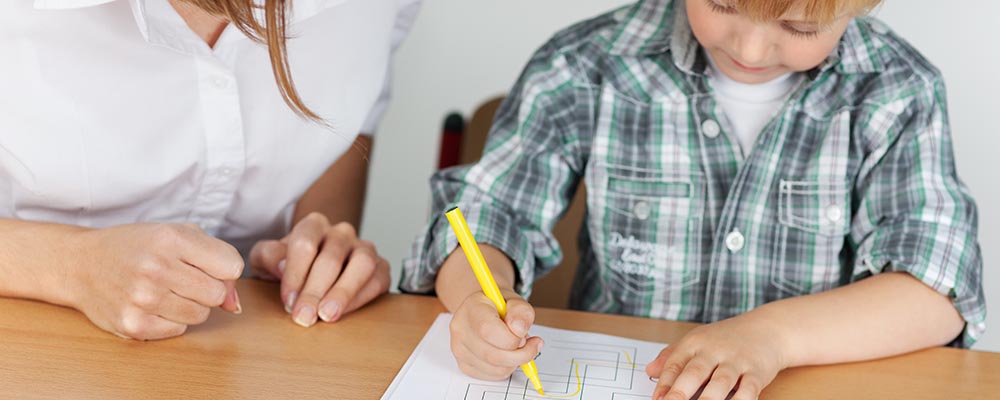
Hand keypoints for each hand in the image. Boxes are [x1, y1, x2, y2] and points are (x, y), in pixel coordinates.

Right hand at [67, 223, 242, 339]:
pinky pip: (178, 331)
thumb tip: (234, 304)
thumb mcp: (178, 234)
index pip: (232, 267)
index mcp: (171, 238)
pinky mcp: (133, 325)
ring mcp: (143, 299)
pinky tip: (151, 305)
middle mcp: (156, 268)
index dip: (223, 269)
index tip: (204, 265)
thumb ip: (217, 260)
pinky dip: (171, 321)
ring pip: (200, 315)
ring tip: (165, 290)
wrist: (81, 264)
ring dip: (190, 306)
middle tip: (182, 279)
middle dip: (207, 288)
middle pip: (217, 294)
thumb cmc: (138, 247)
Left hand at [248, 212, 389, 326]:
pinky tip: (342, 314)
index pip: (305, 244)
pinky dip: (360, 298)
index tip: (288, 302)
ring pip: (362, 264)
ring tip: (327, 315)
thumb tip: (282, 266)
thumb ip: (268, 257)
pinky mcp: (380, 268)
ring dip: (343, 292)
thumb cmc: (287, 268)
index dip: (295, 275)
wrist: (310, 275)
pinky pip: (378, 280)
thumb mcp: (266, 261)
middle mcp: (341, 232)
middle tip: (304, 317)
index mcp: (314, 225)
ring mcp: (364, 248)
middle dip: (315, 291)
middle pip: (331, 258)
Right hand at [449, 290, 543, 379]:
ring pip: (496, 369)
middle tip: (531, 344)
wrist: (483, 310)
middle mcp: (460, 330)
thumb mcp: (515, 300)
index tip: (526, 335)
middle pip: (493, 355)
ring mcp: (459, 350)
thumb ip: (521, 311)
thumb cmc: (499, 306)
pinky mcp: (464, 365)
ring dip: (515, 362)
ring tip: (516, 346)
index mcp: (471, 309)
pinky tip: (507, 353)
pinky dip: (507, 368)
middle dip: (520, 354)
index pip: (488, 330)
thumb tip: (519, 330)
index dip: (512, 338)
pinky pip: (493, 375)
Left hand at [645, 312, 790, 399]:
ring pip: (720, 383)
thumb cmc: (726, 339)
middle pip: (695, 372)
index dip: (664, 383)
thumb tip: (649, 371)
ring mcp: (737, 361)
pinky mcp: (757, 373)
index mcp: (695, 342)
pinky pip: (748, 390)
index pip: (675, 364)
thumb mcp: (697, 341)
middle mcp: (715, 350)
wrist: (768, 329)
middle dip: (680, 392)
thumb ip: (673, 356)